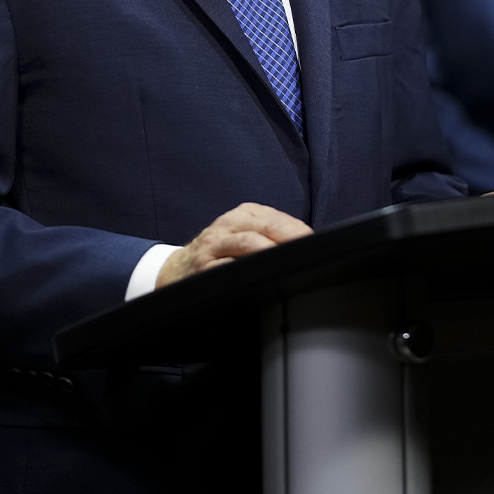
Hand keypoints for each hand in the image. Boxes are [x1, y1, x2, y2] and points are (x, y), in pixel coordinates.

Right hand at [156, 203, 311, 287]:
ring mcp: (214, 246)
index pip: (277, 219)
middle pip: (265, 228)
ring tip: (289, 263)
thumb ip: (271, 234)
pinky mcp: (203, 269)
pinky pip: (226, 269)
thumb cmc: (220, 251)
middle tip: (308, 254)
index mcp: (243, 215)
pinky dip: (243, 272)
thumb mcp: (243, 232)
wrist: (177, 268)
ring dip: (271, 253)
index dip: (298, 232)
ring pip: (248, 244)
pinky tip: (258, 278)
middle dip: (289, 241)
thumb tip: (309, 246)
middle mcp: (228, 226)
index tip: (316, 243)